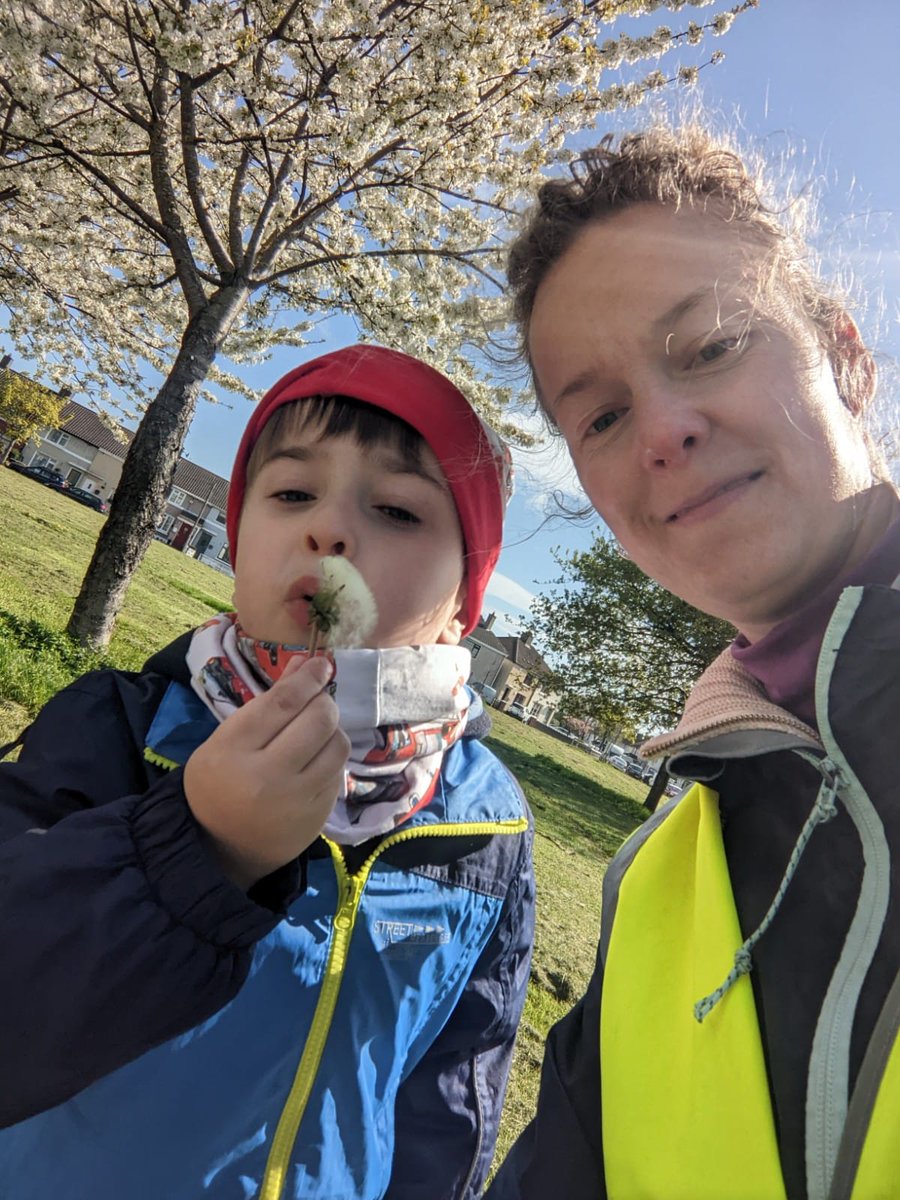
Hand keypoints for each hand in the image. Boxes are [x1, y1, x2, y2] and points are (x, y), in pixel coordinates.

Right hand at [184, 656, 348, 890]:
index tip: (321, 664)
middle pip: (318, 720)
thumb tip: (307, 662)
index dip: (308, 678)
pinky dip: (331, 757)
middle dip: (323, 702)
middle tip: (316, 702)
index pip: (283, 703)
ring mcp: (297, 800)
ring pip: (337, 744)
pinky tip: (313, 761)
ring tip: (314, 733)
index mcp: (234, 751)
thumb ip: (267, 702)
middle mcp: (267, 776)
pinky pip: (338, 771)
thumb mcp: (227, 738)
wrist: (221, 847)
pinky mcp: (318, 815)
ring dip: (332, 729)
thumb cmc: (219, 783)